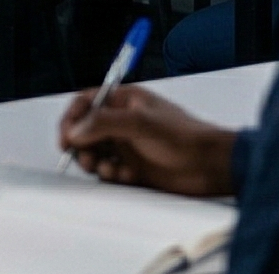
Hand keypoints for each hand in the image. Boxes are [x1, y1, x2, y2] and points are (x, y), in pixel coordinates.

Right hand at [57, 84, 237, 196]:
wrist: (212, 166)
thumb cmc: (185, 137)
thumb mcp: (140, 122)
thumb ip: (103, 123)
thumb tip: (74, 130)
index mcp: (124, 101)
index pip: (86, 103)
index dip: (72, 118)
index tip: (67, 137)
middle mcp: (122, 122)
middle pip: (85, 130)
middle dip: (81, 145)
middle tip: (87, 157)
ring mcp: (128, 145)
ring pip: (95, 153)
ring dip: (96, 162)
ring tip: (109, 168)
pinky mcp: (133, 168)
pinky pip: (109, 172)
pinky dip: (112, 175)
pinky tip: (127, 175)